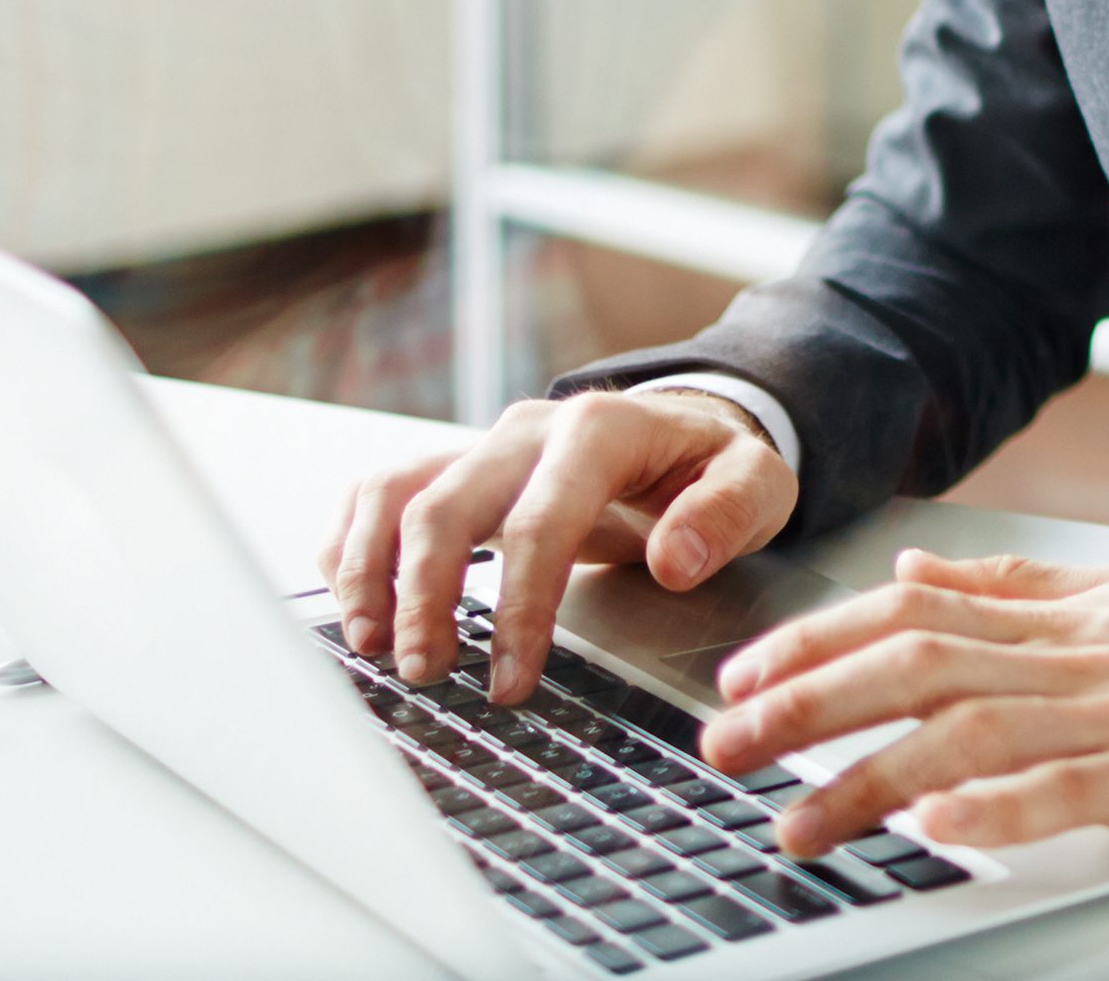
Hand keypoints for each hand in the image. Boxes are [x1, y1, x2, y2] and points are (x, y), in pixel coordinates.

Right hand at [314, 390, 793, 696]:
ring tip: (368, 646)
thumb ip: (726, 516)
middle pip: (444, 505)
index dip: (519, 606)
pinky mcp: (455, 465)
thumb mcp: (756, 483)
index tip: (512, 682)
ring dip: (369, 569)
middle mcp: (526, 430)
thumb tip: (674, 560)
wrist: (684, 426)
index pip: (540, 522)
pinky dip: (352, 542)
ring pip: (394, 492)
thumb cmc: (715, 465)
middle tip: (425, 673)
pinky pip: (379, 492)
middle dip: (424, 596)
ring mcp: (482, 445)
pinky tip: (354, 602)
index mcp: (599, 431)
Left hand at [699, 550, 1108, 858]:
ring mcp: (1107, 713)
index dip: (816, 637)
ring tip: (795, 822)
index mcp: (1052, 612)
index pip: (909, 609)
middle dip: (805, 704)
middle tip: (724, 744)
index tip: (741, 670)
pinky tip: (937, 832)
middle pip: (912, 666)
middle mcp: (1064, 655)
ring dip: (869, 778)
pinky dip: (996, 809)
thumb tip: (912, 571)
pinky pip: (1064, 789)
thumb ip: (1008, 584)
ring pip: (966, 734)